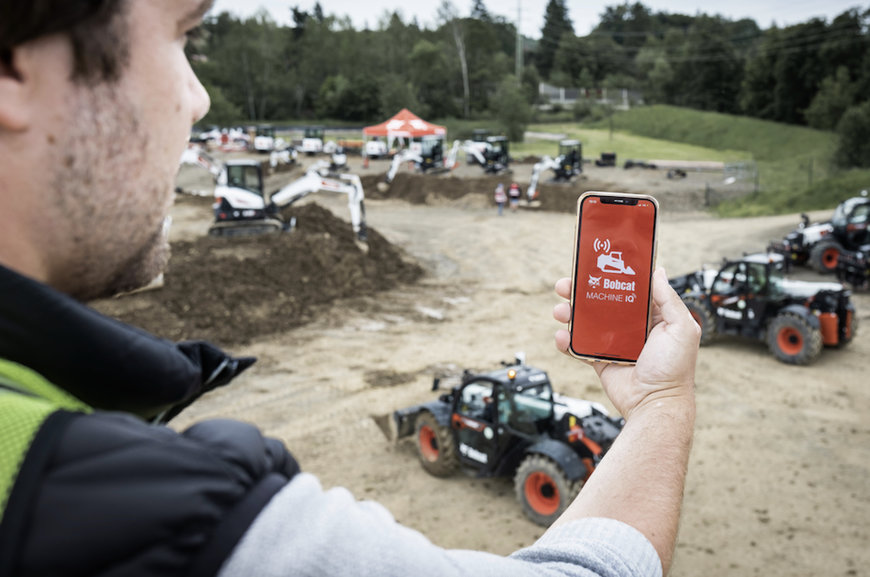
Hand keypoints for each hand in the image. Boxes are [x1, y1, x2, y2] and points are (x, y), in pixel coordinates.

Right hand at [552, 268, 699, 418]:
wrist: (655, 404)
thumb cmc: (674, 370)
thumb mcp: (681, 328)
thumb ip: (669, 300)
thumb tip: (658, 271)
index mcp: (651, 316)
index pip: (628, 289)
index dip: (611, 276)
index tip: (595, 266)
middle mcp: (631, 327)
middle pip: (601, 302)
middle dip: (581, 292)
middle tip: (567, 286)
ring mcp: (613, 343)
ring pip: (586, 322)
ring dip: (570, 313)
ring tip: (560, 311)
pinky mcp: (600, 359)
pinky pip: (579, 347)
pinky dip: (567, 341)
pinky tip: (562, 337)